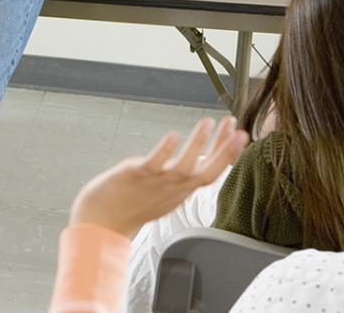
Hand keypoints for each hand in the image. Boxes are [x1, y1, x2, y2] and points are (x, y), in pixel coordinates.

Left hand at [69, 117, 247, 239]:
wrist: (101, 221)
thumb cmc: (130, 206)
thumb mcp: (163, 196)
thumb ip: (179, 181)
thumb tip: (193, 166)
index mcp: (180, 192)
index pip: (212, 172)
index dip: (228, 155)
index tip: (241, 135)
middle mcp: (172, 189)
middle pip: (207, 171)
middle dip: (225, 150)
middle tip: (239, 129)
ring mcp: (156, 183)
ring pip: (184, 166)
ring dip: (198, 144)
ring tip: (208, 122)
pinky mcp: (137, 176)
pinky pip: (154, 163)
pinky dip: (165, 150)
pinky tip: (173, 135)